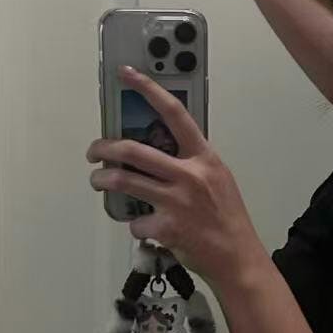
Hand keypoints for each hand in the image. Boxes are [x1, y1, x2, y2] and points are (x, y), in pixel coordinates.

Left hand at [87, 68, 263, 290]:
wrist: (238, 258)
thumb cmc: (227, 218)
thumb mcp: (217, 179)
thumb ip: (191, 163)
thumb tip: (157, 151)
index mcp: (204, 158)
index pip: (174, 113)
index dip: (148, 90)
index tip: (126, 74)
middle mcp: (189, 175)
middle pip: (133, 150)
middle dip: (104, 148)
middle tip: (94, 151)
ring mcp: (177, 202)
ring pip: (123, 181)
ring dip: (102, 180)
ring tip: (98, 181)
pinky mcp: (167, 228)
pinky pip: (135, 221)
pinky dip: (134, 225)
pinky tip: (143, 227)